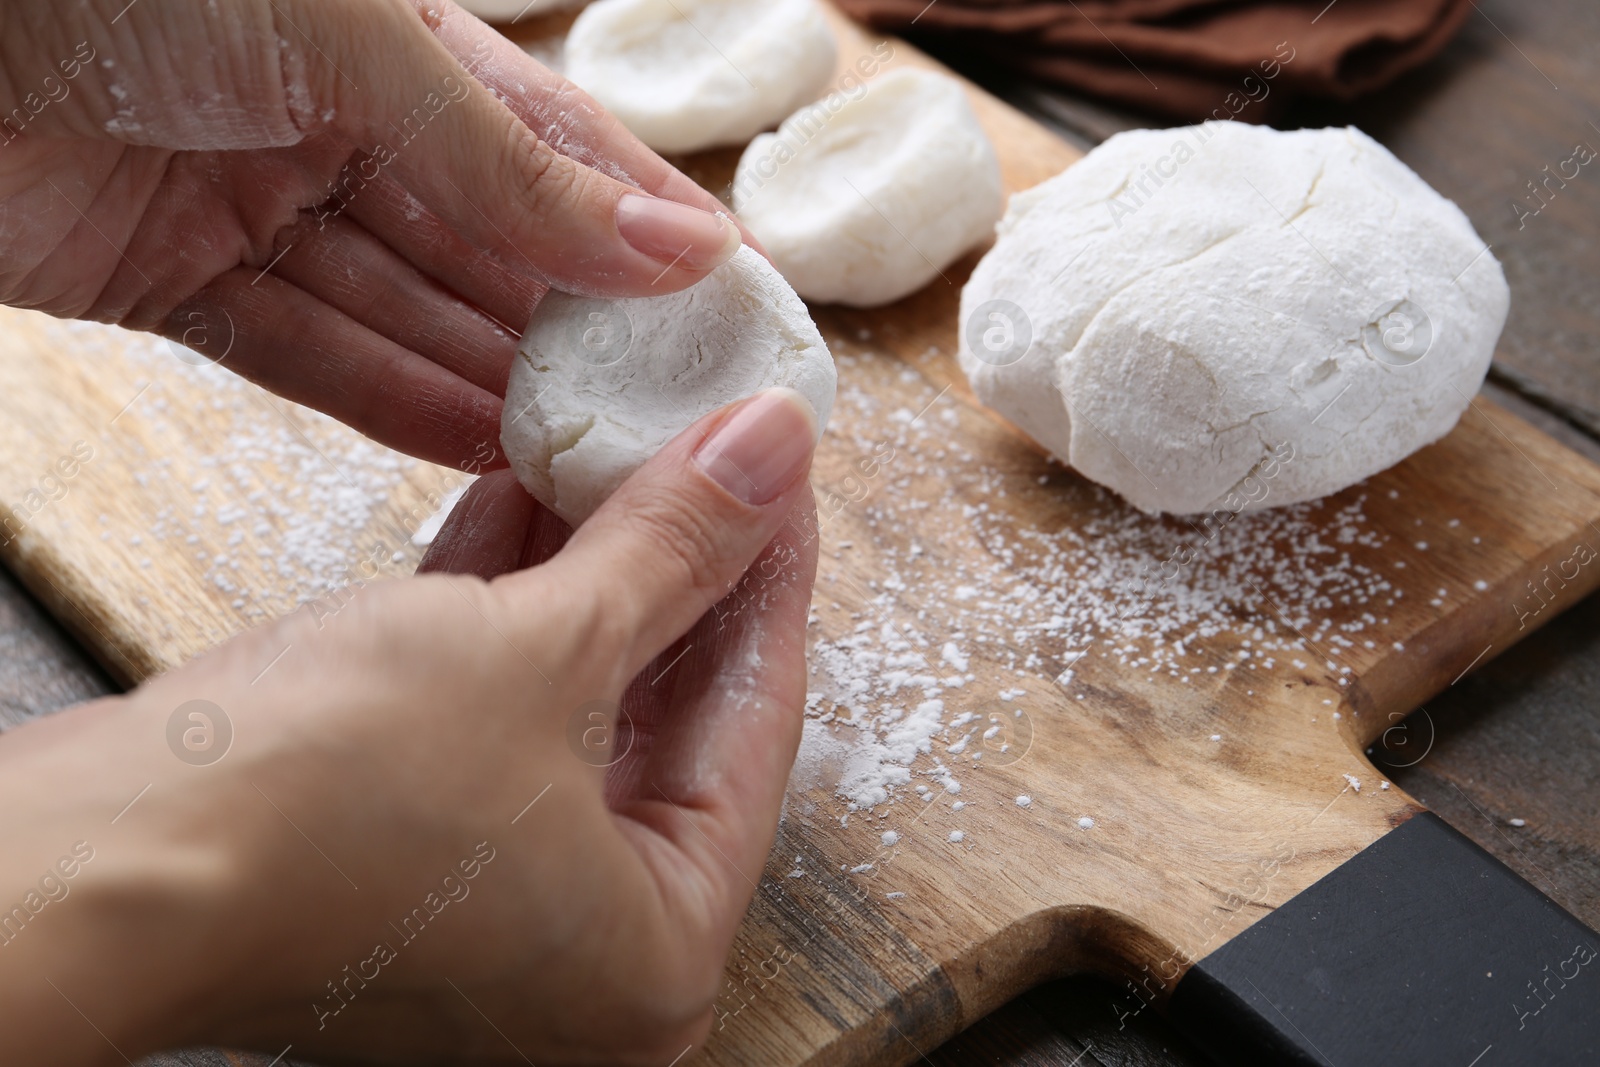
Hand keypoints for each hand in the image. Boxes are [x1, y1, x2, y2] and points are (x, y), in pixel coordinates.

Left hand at [0, 0, 748, 469]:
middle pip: (482, 243)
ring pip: (403, 311)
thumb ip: (513, 166)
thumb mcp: (359, 52)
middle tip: (660, 406)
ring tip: (585, 449)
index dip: (643, 222)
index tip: (726, 300)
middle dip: (571, 324)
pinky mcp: (168, 279)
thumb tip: (675, 244)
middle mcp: (330, 116)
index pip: (554, 143)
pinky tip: (477, 445)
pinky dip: (388, 401)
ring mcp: (249, 199)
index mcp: (393, 38)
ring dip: (491, 380)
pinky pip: (306, 352)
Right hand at [0, 390, 818, 1064]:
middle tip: (716, 446)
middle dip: (685, 565)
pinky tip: (527, 498)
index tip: (783, 463)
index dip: (773, 567)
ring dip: (596, 571)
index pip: (758, 719)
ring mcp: (491, 911)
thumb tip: (774, 451)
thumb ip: (674, 549)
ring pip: (579, 705)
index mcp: (657, 952)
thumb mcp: (539, 648)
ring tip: (626, 444)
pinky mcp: (406, 857)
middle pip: (672, 714)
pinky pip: (497, 717)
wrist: (89, 866)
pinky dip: (512, 612)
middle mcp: (585, 956)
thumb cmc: (317, 804)